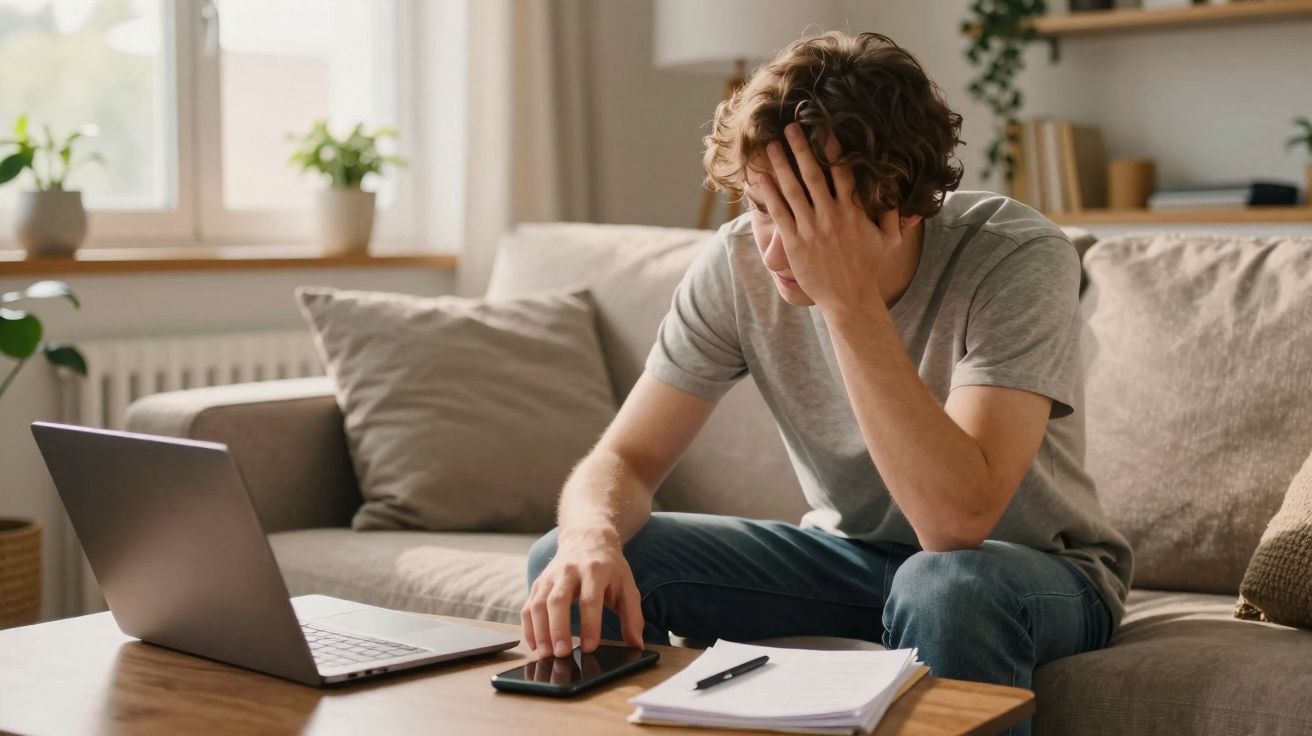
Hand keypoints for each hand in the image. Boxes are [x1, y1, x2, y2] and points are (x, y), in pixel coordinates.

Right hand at [520, 526, 643, 659]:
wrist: (587, 538)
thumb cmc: (609, 567)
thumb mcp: (627, 586)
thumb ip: (633, 616)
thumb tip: (636, 644)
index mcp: (595, 570)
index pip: (590, 599)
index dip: (590, 624)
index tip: (589, 647)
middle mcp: (569, 571)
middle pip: (558, 600)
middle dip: (558, 629)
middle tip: (562, 653)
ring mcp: (550, 576)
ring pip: (539, 603)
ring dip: (540, 631)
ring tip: (545, 654)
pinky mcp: (538, 583)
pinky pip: (528, 606)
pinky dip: (528, 627)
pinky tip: (534, 645)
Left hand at [754, 123, 903, 312]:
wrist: (849, 299)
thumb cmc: (868, 269)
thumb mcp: (889, 240)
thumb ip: (892, 213)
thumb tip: (898, 190)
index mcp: (853, 211)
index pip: (841, 171)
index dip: (831, 147)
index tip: (822, 127)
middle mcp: (831, 215)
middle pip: (814, 173)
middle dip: (801, 147)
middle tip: (790, 126)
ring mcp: (811, 228)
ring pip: (793, 189)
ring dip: (781, 164)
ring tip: (770, 145)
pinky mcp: (795, 243)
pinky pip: (780, 213)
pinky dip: (770, 194)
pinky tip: (761, 178)